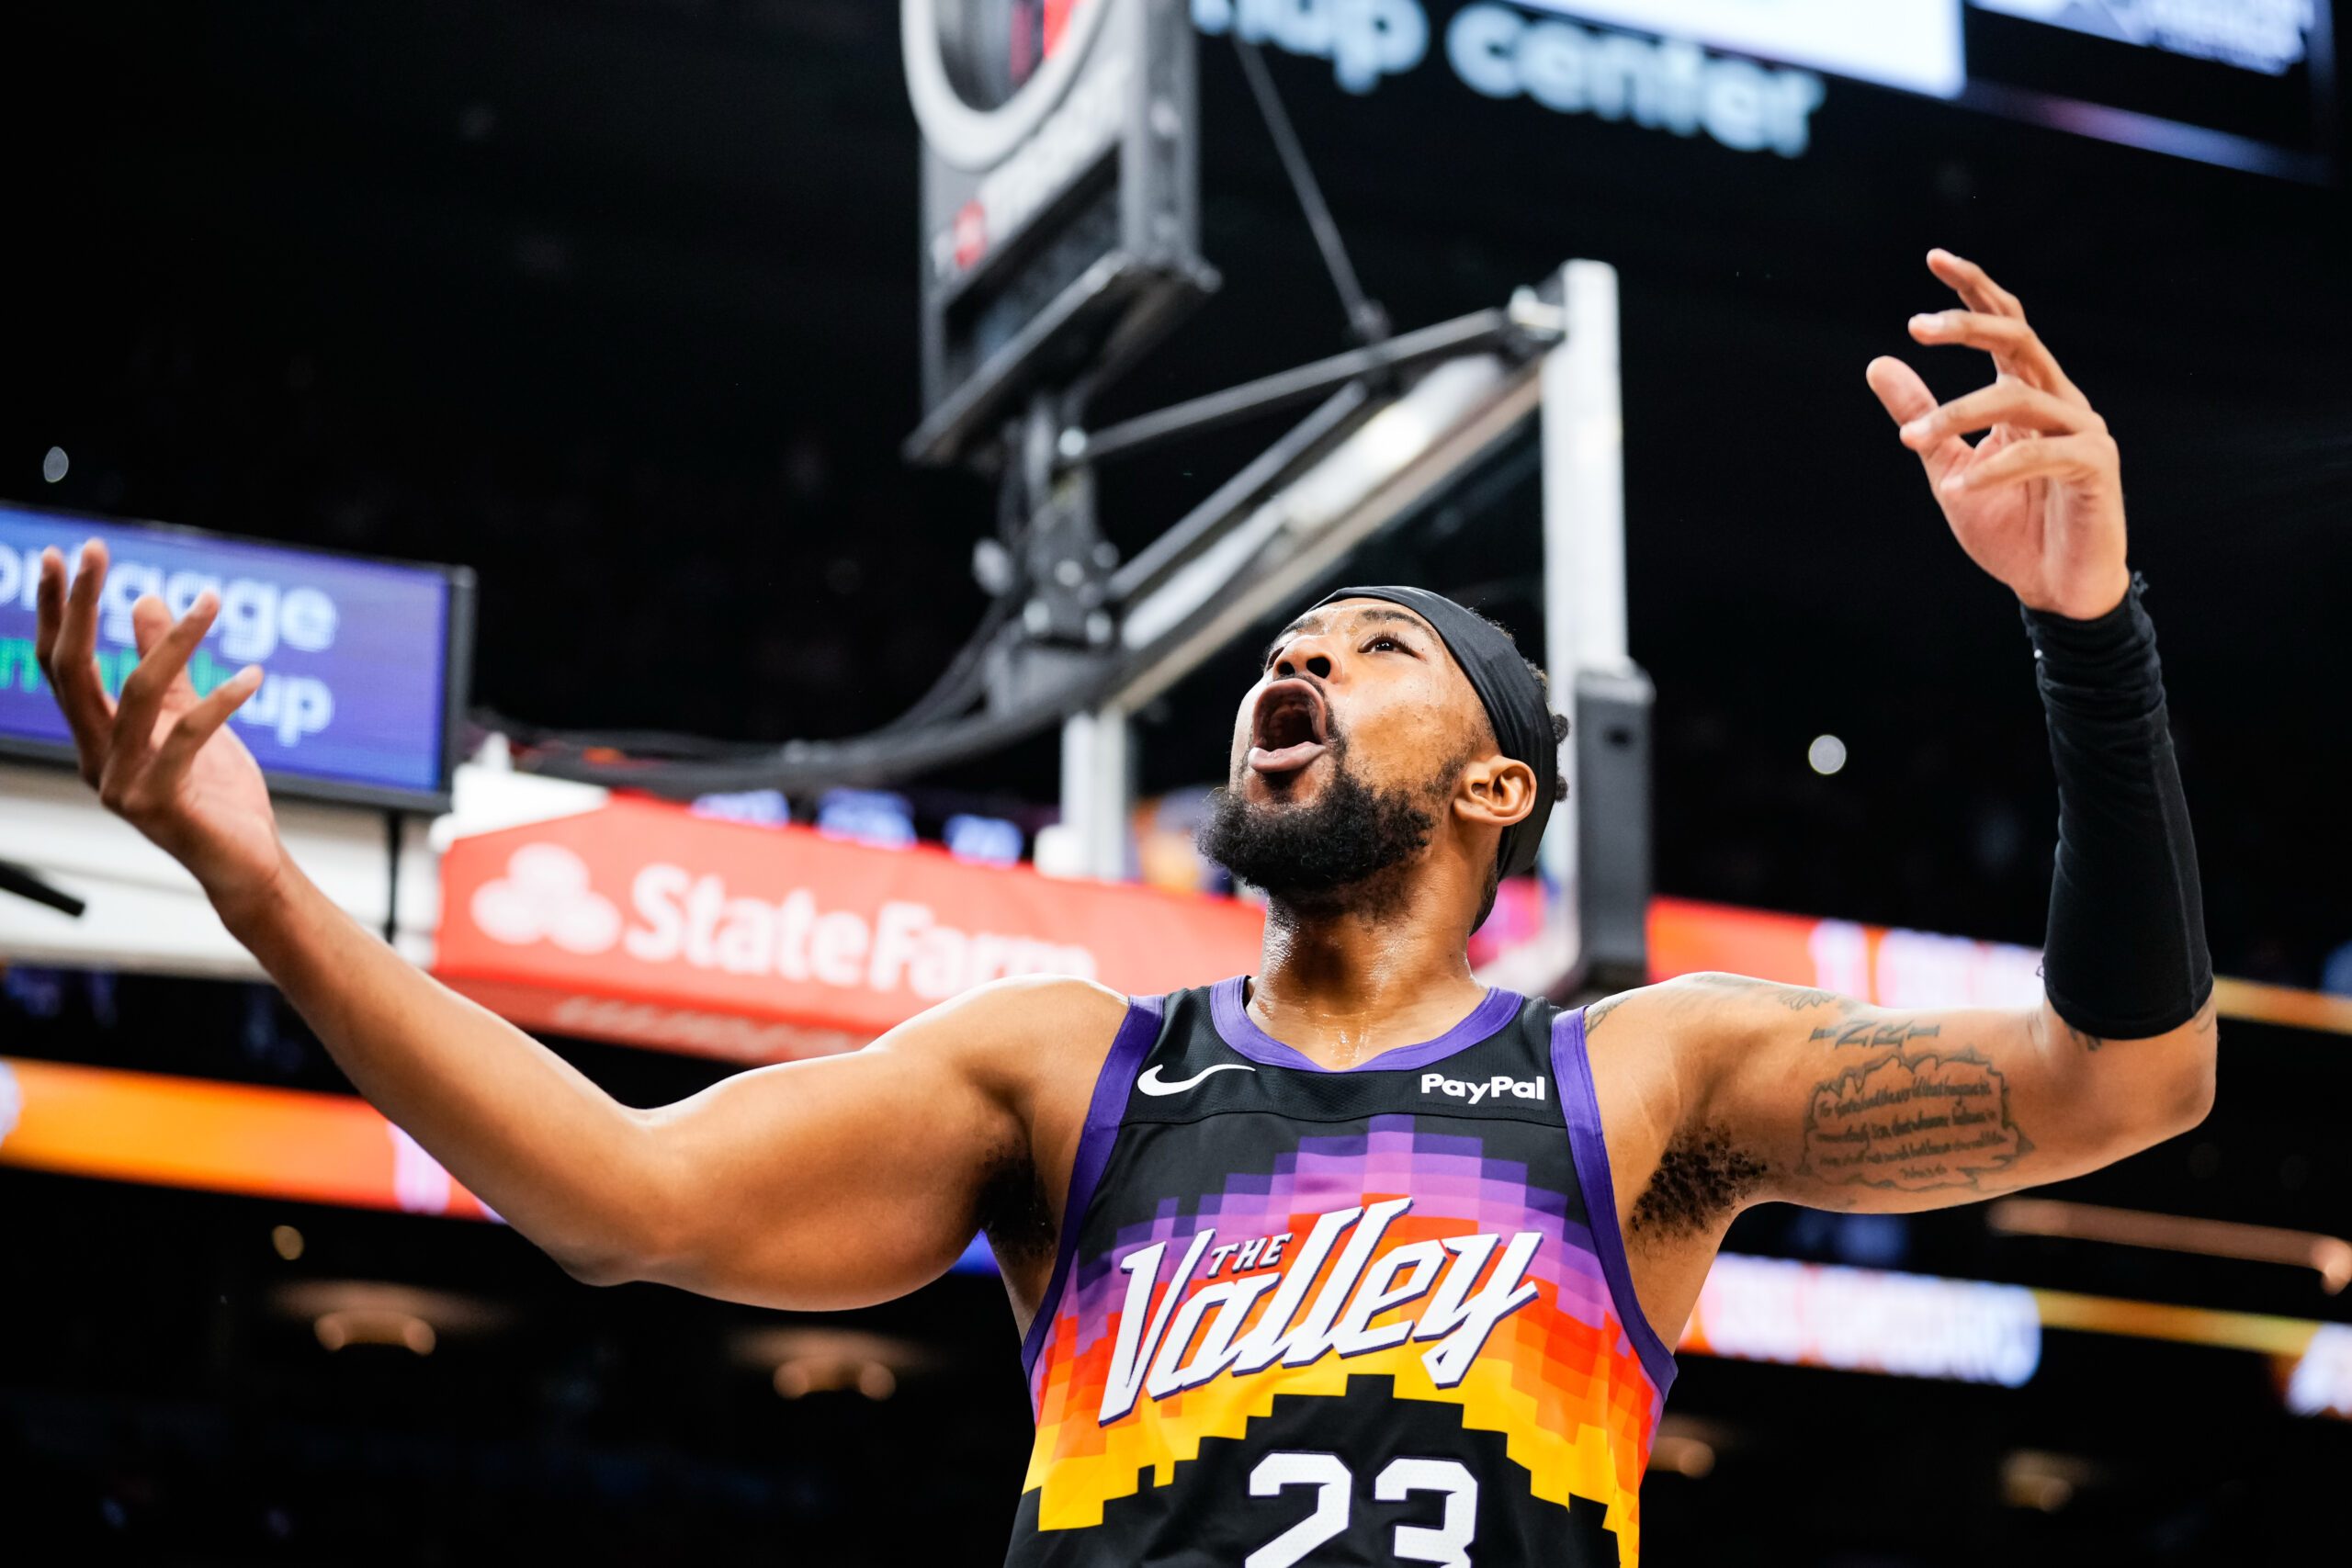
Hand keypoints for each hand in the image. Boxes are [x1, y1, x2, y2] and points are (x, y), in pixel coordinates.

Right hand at [34, 540, 285, 914]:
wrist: (244, 863)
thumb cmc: (216, 792)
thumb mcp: (188, 717)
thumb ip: (165, 666)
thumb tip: (144, 600)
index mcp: (94, 738)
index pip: (60, 665)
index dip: (56, 610)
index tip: (60, 553)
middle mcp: (94, 759)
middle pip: (72, 671)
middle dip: (78, 605)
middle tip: (93, 548)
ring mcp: (120, 784)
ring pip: (137, 693)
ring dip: (176, 641)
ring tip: (213, 601)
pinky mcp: (159, 803)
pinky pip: (187, 736)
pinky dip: (222, 701)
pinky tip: (254, 674)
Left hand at [1866, 249, 2130, 619]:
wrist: (2055, 588)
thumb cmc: (2010, 527)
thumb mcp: (1947, 466)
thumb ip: (1920, 417)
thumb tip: (1877, 362)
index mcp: (2027, 393)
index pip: (2005, 324)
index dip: (1974, 288)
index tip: (1934, 257)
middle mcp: (2060, 400)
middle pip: (2019, 339)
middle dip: (1969, 326)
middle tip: (1917, 326)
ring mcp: (2084, 430)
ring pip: (2018, 398)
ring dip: (1957, 416)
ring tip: (1911, 442)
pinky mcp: (2096, 466)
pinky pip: (2040, 453)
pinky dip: (1993, 469)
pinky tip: (1955, 487)